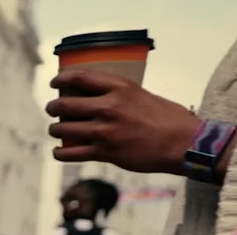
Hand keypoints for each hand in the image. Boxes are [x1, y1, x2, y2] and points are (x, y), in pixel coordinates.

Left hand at [46, 70, 200, 174]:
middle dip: (53, 107)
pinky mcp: (104, 152)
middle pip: (64, 105)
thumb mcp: (143, 95)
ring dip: (55, 130)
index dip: (61, 78)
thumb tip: (100, 97)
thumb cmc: (168, 118)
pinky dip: (60, 153)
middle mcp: (109, 107)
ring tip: (56, 130)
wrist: (184, 143)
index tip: (55, 82)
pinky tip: (59, 151)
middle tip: (52, 109)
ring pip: (62, 129)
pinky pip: (70, 153)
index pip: (80, 77)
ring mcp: (105, 131)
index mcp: (121, 88)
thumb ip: (120, 96)